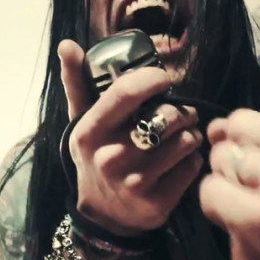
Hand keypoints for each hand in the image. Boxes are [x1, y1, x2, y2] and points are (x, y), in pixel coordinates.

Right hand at [59, 39, 203, 235]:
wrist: (103, 215)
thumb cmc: (97, 155)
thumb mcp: (82, 121)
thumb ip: (77, 82)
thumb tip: (67, 44)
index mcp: (90, 132)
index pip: (126, 91)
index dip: (152, 79)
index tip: (164, 79)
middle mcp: (110, 157)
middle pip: (166, 115)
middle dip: (180, 110)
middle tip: (178, 113)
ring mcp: (134, 183)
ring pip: (184, 139)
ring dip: (190, 133)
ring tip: (182, 135)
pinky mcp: (157, 202)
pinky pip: (192, 165)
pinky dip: (193, 159)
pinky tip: (181, 160)